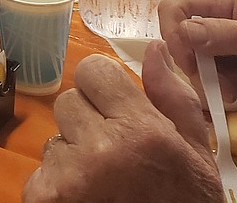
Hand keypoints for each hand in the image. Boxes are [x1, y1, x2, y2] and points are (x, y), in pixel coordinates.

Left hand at [22, 46, 220, 202]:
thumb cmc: (185, 202)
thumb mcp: (196, 155)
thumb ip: (174, 99)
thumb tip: (156, 49)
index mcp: (140, 130)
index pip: (91, 69)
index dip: (103, 89)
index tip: (116, 109)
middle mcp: (100, 148)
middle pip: (68, 101)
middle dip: (88, 123)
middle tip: (114, 155)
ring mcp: (68, 175)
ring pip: (54, 139)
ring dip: (73, 156)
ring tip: (104, 184)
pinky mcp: (44, 198)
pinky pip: (40, 172)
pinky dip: (57, 186)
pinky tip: (87, 201)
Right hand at [158, 0, 236, 112]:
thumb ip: (226, 35)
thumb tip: (184, 31)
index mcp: (224, 1)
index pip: (175, 6)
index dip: (172, 32)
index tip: (188, 62)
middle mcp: (215, 17)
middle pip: (178, 36)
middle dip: (193, 65)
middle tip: (214, 84)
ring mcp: (219, 41)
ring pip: (190, 61)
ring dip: (208, 81)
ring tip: (234, 91)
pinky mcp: (224, 63)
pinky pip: (205, 76)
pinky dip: (218, 89)